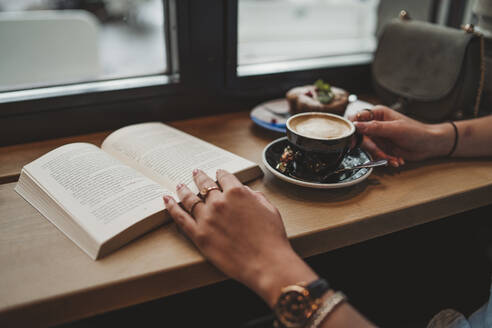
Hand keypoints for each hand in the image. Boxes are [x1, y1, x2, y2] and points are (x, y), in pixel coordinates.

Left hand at [163, 169, 316, 306]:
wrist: (266, 263)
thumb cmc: (271, 238)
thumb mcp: (269, 209)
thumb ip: (255, 197)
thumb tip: (247, 193)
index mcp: (237, 193)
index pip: (225, 178)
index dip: (221, 174)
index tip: (218, 173)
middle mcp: (219, 202)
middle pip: (205, 186)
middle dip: (200, 178)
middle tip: (195, 173)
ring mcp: (207, 218)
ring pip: (190, 199)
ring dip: (183, 190)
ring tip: (179, 185)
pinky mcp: (199, 235)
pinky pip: (181, 218)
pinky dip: (172, 207)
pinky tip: (167, 200)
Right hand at [349, 106, 454, 166]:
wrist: (430, 145)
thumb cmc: (417, 132)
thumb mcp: (395, 129)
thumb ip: (374, 127)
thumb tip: (356, 125)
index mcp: (377, 114)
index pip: (356, 119)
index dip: (353, 129)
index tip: (354, 139)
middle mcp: (375, 125)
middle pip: (360, 136)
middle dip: (370, 147)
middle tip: (379, 152)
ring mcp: (378, 137)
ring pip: (368, 148)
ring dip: (380, 155)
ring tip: (392, 157)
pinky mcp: (382, 147)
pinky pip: (376, 155)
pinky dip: (385, 159)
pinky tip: (395, 159)